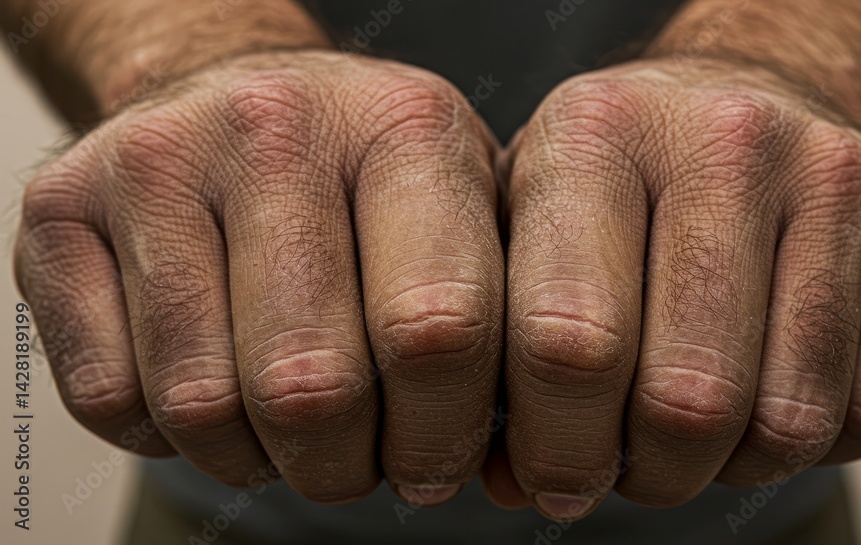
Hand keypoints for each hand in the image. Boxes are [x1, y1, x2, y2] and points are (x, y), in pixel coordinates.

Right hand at [16, 50, 504, 503]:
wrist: (236, 93)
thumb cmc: (368, 178)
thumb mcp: (465, 207)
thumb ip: (503, 312)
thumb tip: (522, 450)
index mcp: (406, 129)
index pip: (438, 328)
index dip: (440, 435)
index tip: (436, 462)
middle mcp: (276, 127)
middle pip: (313, 386)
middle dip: (344, 466)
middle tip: (357, 459)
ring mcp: (156, 160)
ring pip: (203, 405)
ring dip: (256, 455)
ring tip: (287, 426)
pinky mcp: (61, 210)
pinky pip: (110, 398)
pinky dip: (166, 434)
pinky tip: (212, 383)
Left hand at [499, 58, 860, 517]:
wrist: (737, 101)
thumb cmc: (619, 183)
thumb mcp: (526, 222)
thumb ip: (499, 343)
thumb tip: (507, 481)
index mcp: (596, 134)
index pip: (568, 343)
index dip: (557, 449)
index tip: (552, 476)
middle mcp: (724, 140)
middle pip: (687, 400)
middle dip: (648, 473)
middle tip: (628, 462)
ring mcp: (835, 174)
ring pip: (789, 421)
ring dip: (730, 463)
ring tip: (694, 422)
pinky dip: (816, 441)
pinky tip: (771, 385)